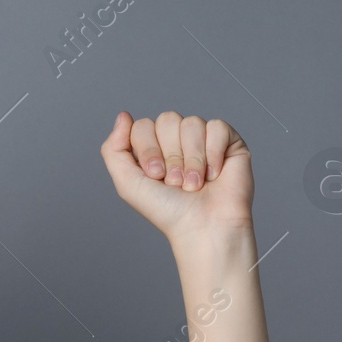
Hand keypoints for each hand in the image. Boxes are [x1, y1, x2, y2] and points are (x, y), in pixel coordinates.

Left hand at [98, 110, 252, 243]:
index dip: (148, 149)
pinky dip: (213, 154)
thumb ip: (113, 149)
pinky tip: (214, 174)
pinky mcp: (229, 141)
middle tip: (175, 182)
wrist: (202, 226)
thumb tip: (123, 115)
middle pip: (167, 119)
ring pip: (191, 123)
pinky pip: (217, 127)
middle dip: (170, 155)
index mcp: (153, 146)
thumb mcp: (127, 183)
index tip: (155, 176)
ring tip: (194, 184)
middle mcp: (177, 139)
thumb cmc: (166, 210)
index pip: (143, 125)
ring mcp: (203, 138)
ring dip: (191, 159)